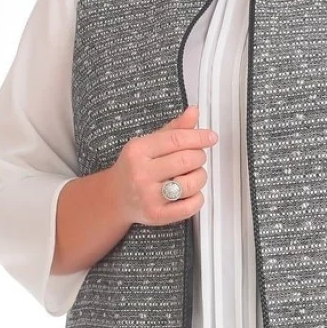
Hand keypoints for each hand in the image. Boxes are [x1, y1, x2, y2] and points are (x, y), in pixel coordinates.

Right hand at [108, 104, 217, 226]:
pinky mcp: (157, 215)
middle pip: (187, 160)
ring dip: (199, 177)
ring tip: (191, 175)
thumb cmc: (134, 169)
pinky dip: (198, 198)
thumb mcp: (148, 145)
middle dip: (199, 157)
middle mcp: (141, 173)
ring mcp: (149, 196)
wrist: (115, 198)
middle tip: (196, 158)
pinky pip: (191, 206)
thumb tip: (193, 112)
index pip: (176, 140)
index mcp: (138, 151)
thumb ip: (173, 130)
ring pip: (192, 183)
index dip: (199, 137)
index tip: (210, 137)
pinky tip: (190, 193)